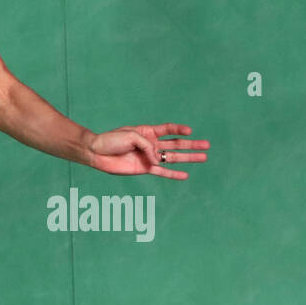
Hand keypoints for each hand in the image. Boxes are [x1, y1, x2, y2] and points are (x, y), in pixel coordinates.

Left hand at [86, 123, 209, 179]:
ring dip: (188, 158)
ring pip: (173, 158)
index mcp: (147, 131)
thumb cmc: (112, 140)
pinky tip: (186, 175)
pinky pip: (163, 172)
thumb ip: (148, 146)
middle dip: (192, 145)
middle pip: (176, 144)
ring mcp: (149, 157)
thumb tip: (158, 160)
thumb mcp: (131, 136)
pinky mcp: (145, 169)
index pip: (168, 129)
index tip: (190, 130)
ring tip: (204, 157)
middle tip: (207, 145)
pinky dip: (174, 174)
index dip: (179, 129)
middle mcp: (151, 144)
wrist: (97, 153)